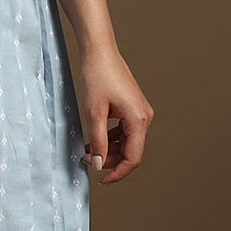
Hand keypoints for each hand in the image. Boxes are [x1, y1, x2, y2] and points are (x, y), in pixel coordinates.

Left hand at [72, 45, 151, 183]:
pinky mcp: (132, 108)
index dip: (117, 172)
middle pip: (131, 151)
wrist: (99, 51)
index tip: (100, 180)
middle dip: (110, 160)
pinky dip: (110, 138)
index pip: (133, 158)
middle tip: (86, 160)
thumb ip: (97, 141)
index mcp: (138, 120)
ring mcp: (139, 112)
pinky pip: (124, 131)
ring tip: (86, 150)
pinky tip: (93, 139)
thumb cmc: (96, 76)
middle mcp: (144, 117)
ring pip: (126, 142)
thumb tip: (98, 164)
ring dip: (108, 149)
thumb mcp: (93, 113)